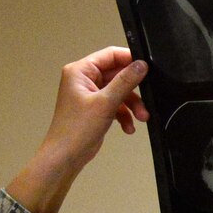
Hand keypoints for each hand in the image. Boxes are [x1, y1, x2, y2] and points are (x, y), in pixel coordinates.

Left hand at [42, 45, 150, 167]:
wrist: (66, 157)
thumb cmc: (74, 131)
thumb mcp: (105, 103)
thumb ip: (125, 81)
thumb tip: (140, 65)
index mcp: (80, 71)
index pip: (110, 55)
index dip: (129, 60)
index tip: (146, 67)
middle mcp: (84, 80)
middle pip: (117, 75)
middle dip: (133, 90)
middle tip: (146, 99)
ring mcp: (90, 95)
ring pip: (119, 91)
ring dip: (132, 105)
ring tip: (141, 117)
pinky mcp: (95, 108)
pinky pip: (116, 104)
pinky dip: (124, 115)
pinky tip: (129, 127)